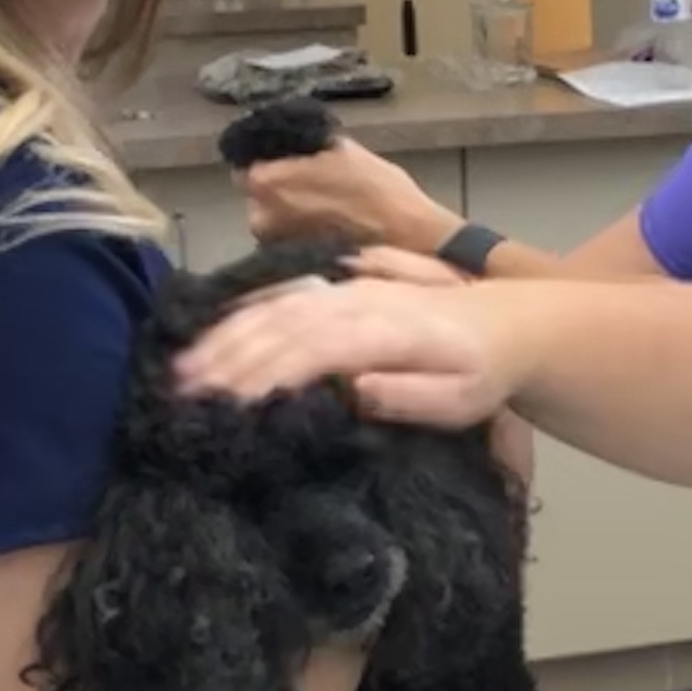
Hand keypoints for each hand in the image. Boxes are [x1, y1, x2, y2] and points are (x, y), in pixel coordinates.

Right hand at [172, 259, 522, 431]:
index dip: (265, 373)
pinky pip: (285, 291)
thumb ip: (406, 396)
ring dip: (227, 334)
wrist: (509, 324)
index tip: (224, 403)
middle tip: (181, 392)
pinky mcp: (343, 287)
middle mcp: (360, 301)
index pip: (312, 349)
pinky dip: (245, 310)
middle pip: (282, 323)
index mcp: (386, 331)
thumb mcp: (459, 399)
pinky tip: (214, 330)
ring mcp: (349, 289)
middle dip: (228, 356)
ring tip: (183, 368)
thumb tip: (350, 393)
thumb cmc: (481, 373)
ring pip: (276, 304)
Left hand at [238, 131, 457, 259]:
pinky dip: (300, 232)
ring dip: (288, 211)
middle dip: (277, 189)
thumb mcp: (342, 149)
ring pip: (272, 219)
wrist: (409, 239)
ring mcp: (275, 245)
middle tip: (309, 184)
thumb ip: (306, 145)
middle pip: (257, 195)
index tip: (288, 162)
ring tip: (323, 206)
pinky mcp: (294, 264)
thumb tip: (294, 140)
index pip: (246, 166)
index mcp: (265, 181)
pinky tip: (326, 226)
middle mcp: (260, 216)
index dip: (268, 162)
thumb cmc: (379, 190)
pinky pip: (287, 240)